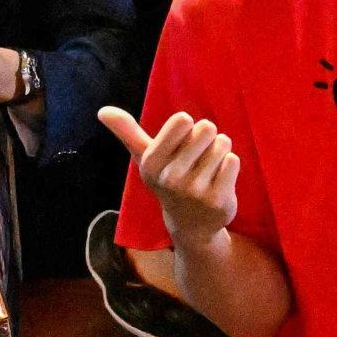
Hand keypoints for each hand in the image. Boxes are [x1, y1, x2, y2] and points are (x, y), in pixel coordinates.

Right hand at [97, 104, 242, 247]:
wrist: (189, 225)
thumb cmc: (167, 179)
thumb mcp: (146, 157)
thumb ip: (127, 132)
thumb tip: (102, 110)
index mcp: (151, 162)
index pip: (183, 119)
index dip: (187, 127)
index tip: (180, 144)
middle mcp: (171, 177)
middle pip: (206, 128)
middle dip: (206, 138)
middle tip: (196, 159)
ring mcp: (195, 191)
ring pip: (222, 143)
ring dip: (220, 152)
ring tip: (207, 170)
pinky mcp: (218, 201)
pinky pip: (233, 161)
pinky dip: (230, 166)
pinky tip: (219, 181)